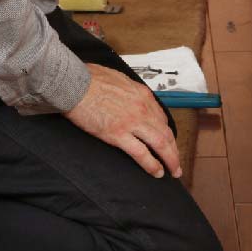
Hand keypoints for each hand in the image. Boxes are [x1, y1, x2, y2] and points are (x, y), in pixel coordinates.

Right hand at [65, 64, 180, 178]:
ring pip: (160, 144)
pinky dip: (152, 165)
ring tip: (173, 171)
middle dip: (174, 150)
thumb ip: (129, 90)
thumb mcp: (119, 78)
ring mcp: (132, 122)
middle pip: (166, 133)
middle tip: (177, 163)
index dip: (167, 133)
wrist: (75, 83)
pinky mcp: (118, 134)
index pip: (161, 118)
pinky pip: (141, 153)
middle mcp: (142, 109)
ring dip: (170, 160)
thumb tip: (130, 96)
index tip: (168, 142)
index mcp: (142, 95)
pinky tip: (157, 172)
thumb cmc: (90, 78)